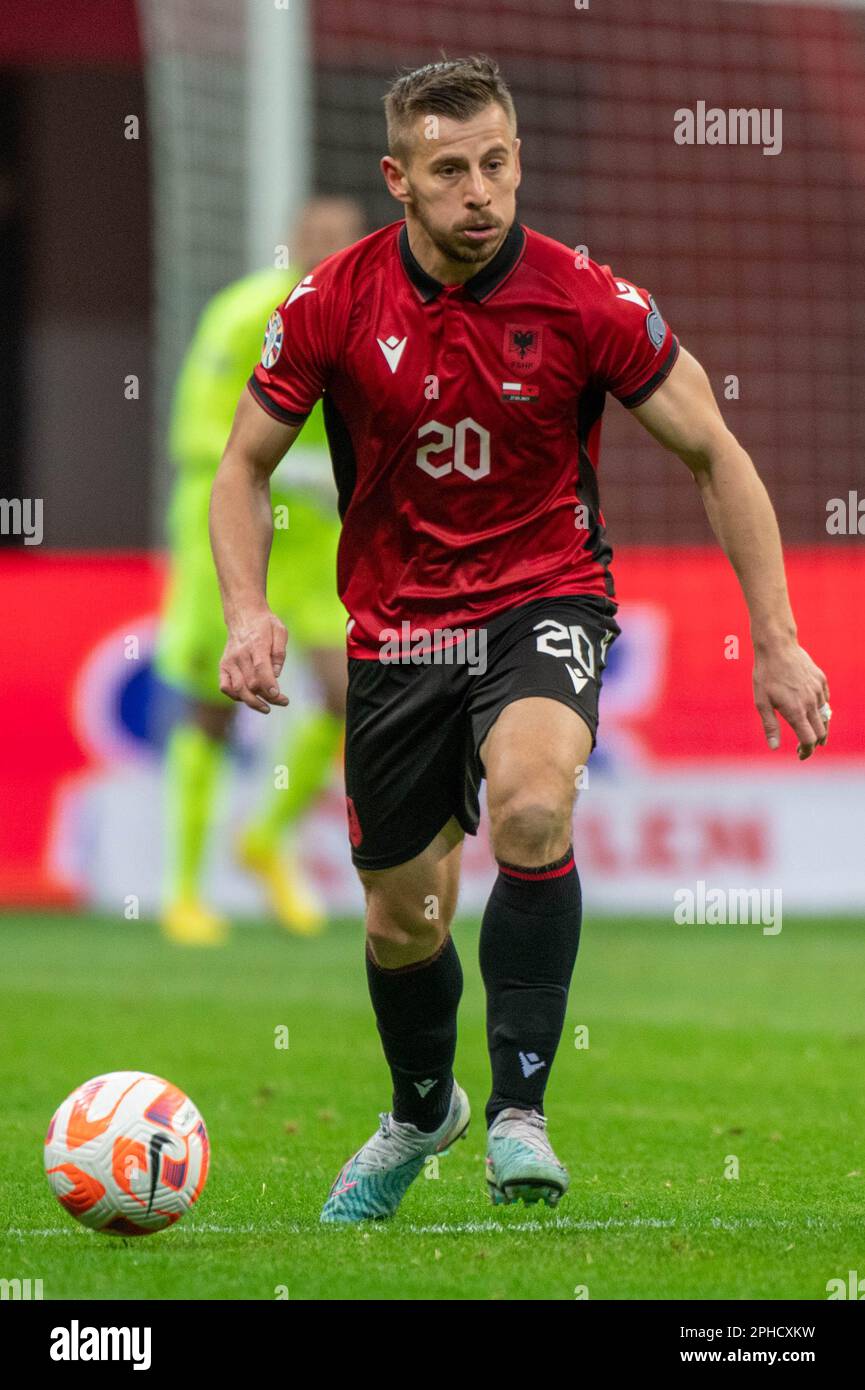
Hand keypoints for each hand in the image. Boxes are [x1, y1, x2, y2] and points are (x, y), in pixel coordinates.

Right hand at [219, 608, 288, 713]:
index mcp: (256, 644)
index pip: (260, 668)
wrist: (243, 615)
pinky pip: (225, 686)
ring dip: (253, 702)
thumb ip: (279, 652)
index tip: (278, 696)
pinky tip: (248, 698)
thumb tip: (276, 673)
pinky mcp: (223, 666)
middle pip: (252, 683)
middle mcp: (240, 654)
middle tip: (282, 701)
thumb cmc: (265, 625)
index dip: (268, 685)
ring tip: (266, 708)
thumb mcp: (280, 631)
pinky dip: (235, 696)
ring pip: (238, 689)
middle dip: (268, 696)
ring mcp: (230, 661)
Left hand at [753, 641, 829, 759]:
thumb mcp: (762, 702)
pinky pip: (825, 701)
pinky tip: (813, 712)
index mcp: (795, 710)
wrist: (778, 646)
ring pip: (825, 716)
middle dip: (814, 743)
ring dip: (820, 728)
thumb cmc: (765, 675)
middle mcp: (810, 703)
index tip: (801, 755)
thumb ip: (770, 726)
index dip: (807, 751)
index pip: (808, 739)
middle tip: (803, 748)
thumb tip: (774, 747)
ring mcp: (818, 691)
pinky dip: (821, 710)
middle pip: (821, 731)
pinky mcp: (821, 681)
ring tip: (812, 734)